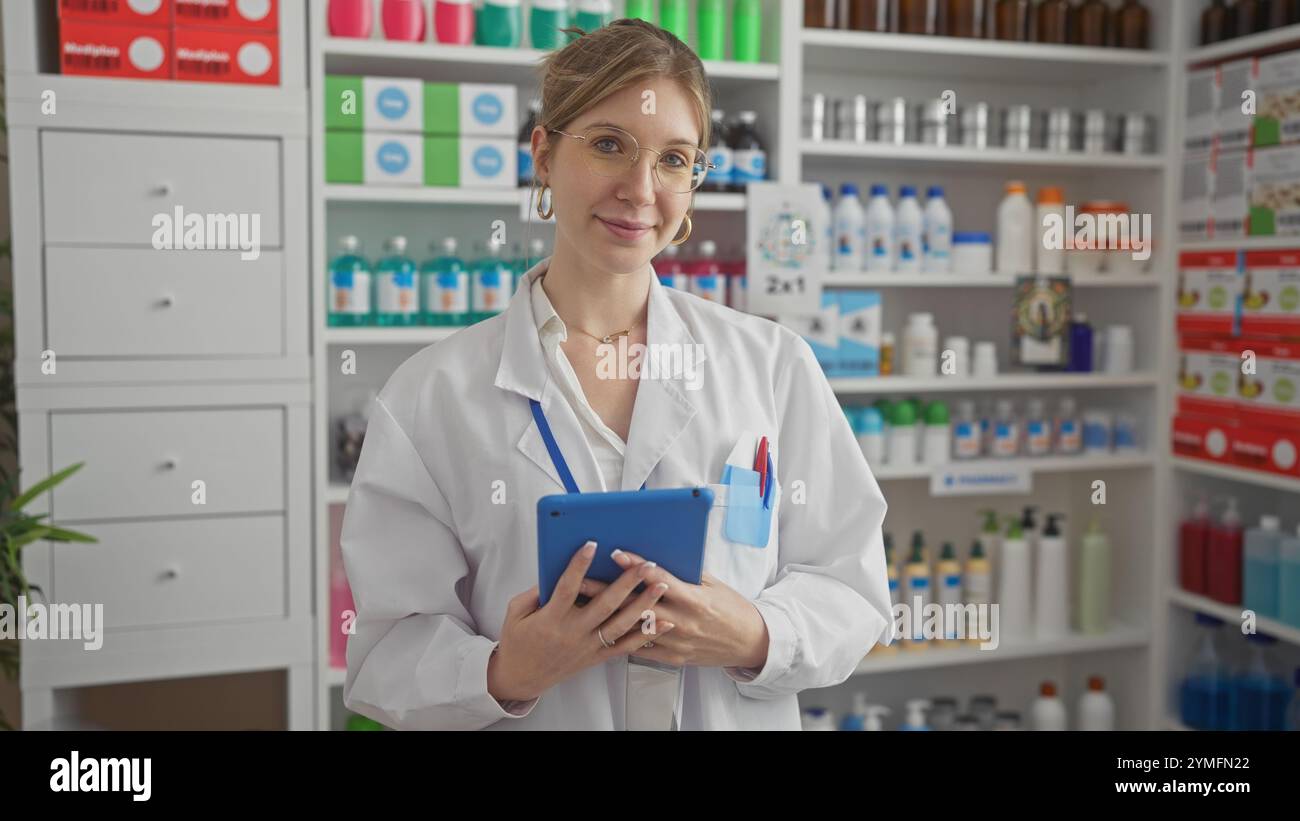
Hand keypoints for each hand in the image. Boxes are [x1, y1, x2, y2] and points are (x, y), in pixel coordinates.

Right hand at [487, 541, 675, 702]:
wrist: (521, 677)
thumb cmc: (517, 641)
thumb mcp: (517, 611)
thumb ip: (536, 591)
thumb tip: (558, 570)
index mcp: (551, 618)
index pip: (568, 587)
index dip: (579, 565)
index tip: (592, 545)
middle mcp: (572, 632)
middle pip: (604, 605)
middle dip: (627, 582)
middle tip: (644, 565)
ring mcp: (587, 646)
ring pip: (620, 625)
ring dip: (643, 605)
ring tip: (660, 587)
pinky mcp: (595, 657)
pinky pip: (625, 647)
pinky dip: (646, 635)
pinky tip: (663, 623)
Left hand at [584, 550, 769, 670]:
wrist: (749, 642)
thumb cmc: (731, 608)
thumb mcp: (712, 584)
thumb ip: (685, 573)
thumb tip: (657, 555)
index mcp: (695, 600)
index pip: (659, 579)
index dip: (635, 566)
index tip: (614, 554)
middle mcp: (683, 622)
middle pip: (638, 604)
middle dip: (608, 592)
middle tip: (582, 581)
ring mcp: (676, 642)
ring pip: (635, 628)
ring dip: (608, 616)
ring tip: (585, 606)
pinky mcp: (673, 658)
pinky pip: (641, 649)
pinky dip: (622, 638)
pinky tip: (603, 629)